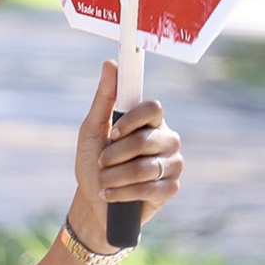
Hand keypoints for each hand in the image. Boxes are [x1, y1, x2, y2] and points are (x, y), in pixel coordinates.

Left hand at [68, 60, 182, 251]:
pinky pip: (149, 188)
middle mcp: (166, 140)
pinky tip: (111, 194)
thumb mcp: (92, 129)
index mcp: (150, 122)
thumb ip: (104, 99)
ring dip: (116, 176)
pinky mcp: (171, 189)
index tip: (113, 132)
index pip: (154, 108)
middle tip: (102, 162)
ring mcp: (172, 164)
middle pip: (148, 140)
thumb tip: (110, 64)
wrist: (94, 200)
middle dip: (116, 154)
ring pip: (147, 167)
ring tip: (104, 180)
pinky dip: (123, 192)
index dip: (133, 120)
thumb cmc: (93, 161)